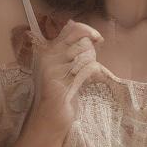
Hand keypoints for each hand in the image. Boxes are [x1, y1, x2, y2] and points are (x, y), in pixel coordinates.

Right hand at [24, 15, 104, 136]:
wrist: (50, 117)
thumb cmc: (62, 94)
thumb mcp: (66, 68)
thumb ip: (72, 50)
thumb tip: (86, 31)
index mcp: (49, 50)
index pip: (72, 29)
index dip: (88, 31)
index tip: (98, 39)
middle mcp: (49, 56)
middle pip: (82, 42)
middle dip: (92, 52)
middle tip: (88, 65)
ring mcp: (53, 69)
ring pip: (86, 55)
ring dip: (92, 64)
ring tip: (85, 76)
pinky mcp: (59, 82)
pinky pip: (87, 69)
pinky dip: (94, 73)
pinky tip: (91, 80)